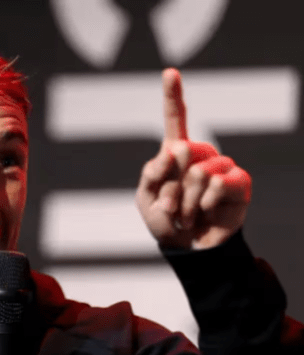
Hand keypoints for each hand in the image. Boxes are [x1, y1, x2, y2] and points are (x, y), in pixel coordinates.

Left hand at [136, 68, 251, 249]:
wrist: (188, 248)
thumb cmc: (166, 221)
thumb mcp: (146, 198)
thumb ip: (153, 173)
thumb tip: (174, 149)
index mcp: (174, 153)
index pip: (175, 121)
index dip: (172, 96)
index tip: (170, 72)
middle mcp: (200, 154)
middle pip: (182, 152)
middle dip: (170, 186)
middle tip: (170, 207)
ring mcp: (221, 166)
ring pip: (199, 172)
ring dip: (185, 201)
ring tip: (187, 215)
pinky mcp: (239, 181)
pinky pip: (219, 183)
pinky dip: (205, 202)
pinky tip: (206, 210)